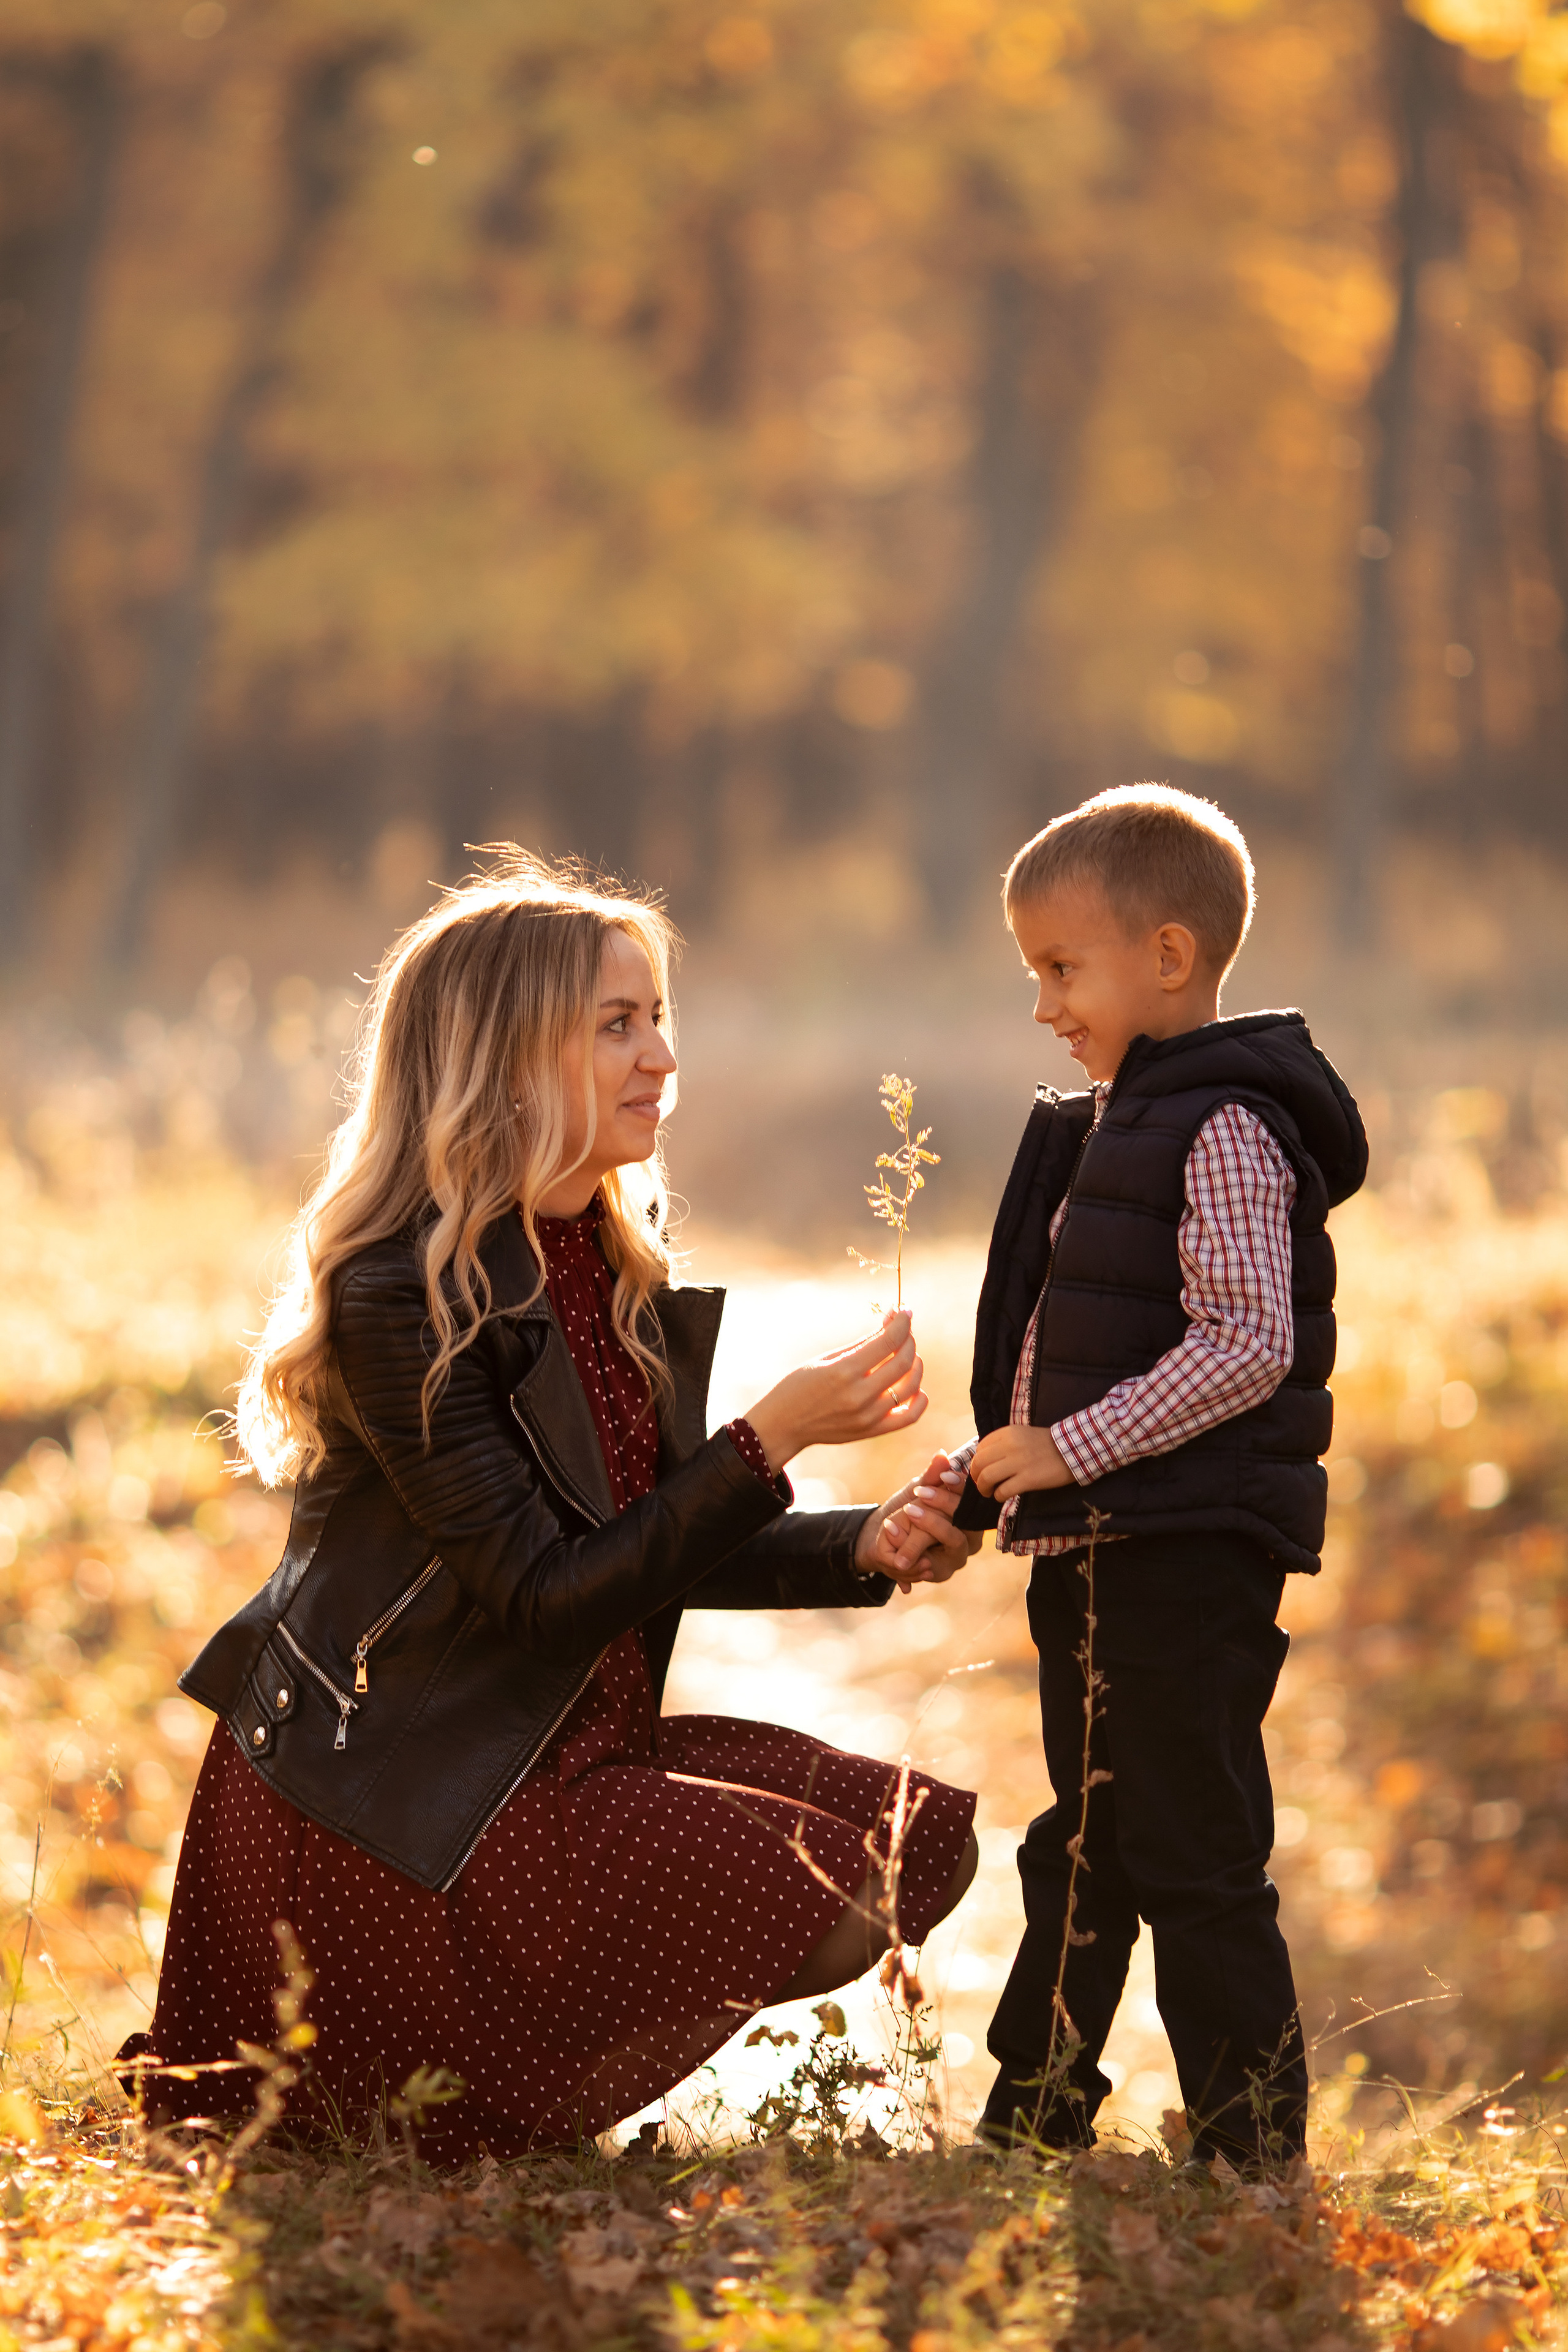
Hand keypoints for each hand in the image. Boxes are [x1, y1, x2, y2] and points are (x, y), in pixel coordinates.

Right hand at [744, 1312, 925, 1474]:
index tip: (904, 1311)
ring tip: (908, 1354)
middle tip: (903, 1330)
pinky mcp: (871, 1430)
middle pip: (903, 1361)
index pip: (888, 1341)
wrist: (784, 1425)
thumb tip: (891, 1324)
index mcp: (843, 1371)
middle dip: (908, 1339)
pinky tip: (915, 1386)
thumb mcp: (826, 1359)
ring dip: (915, 1364)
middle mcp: (859, 1395)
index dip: (902, 1322)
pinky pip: (908, 1417)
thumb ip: (862, 1344)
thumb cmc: (799, 1385)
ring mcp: (868, 1416)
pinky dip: (919, 1400)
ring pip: (910, 1386)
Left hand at [856, 1451, 980, 1593]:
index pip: (974, 1499)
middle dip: (946, 1503)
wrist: (885, 1541)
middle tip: (920, 1491)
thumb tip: (941, 1454)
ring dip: (932, 1524)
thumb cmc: (908, 1511)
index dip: (962, 1486)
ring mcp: (958, 1557)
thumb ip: (930, 1477)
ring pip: (955, 1540)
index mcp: (969, 1516)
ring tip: (908, 1511)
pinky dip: (915, 1550)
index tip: (944, 1476)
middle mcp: (971, 1539)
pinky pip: (934, 1562)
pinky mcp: (942, 1573)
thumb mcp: (916, 1492)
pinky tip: (902, 1537)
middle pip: (968, 1519)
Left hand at [969, 1424, 1075, 1501]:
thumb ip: (1004, 1443)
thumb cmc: (1047, 1443)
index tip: (981, 1470)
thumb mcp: (1022, 1434)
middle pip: (979, 1464)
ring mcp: (1018, 1462)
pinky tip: (1003, 1496)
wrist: (1072, 1449)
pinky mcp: (1028, 1479)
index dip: (977, 1462)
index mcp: (1007, 1433)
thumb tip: (985, 1459)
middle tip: (982, 1484)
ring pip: (987, 1478)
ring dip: (983, 1488)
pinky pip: (1003, 1491)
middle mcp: (1009, 1445)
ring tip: (989, 1492)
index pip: (980, 1448)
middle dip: (976, 1477)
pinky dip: (998, 1496)